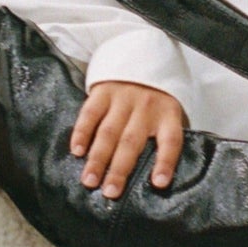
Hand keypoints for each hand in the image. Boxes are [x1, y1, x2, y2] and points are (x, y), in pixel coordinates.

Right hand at [69, 80, 184, 199]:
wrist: (141, 54)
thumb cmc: (156, 95)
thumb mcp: (170, 111)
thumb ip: (164, 136)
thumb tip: (157, 177)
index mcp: (168, 114)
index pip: (170, 141)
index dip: (165, 162)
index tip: (159, 183)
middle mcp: (145, 107)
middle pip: (131, 142)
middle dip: (119, 170)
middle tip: (110, 192)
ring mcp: (122, 98)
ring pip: (108, 132)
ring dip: (98, 158)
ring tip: (89, 181)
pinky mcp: (102, 91)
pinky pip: (90, 114)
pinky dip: (82, 133)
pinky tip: (77, 151)